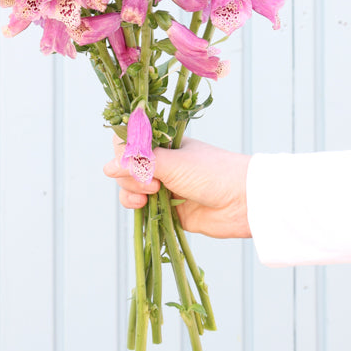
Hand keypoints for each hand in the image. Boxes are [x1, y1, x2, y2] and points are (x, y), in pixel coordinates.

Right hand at [103, 137, 251, 238]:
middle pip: (126, 166)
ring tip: (149, 196)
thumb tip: (107, 168)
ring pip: (130, 187)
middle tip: (152, 183)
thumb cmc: (213, 173)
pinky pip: (142, 208)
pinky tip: (144, 208)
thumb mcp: (174, 163)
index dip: (125, 151)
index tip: (132, 160)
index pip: (130, 142)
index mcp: (164, 143)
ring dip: (131, 192)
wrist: (243, 202)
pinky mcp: (167, 209)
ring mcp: (164, 186)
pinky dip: (137, 208)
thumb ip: (141, 164)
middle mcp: (162, 163)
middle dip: (130, 175)